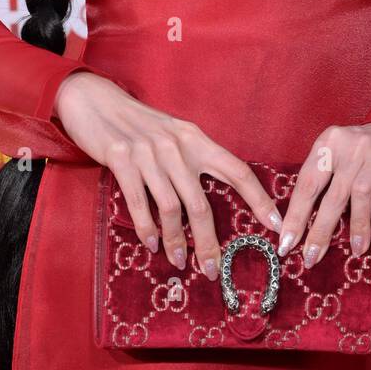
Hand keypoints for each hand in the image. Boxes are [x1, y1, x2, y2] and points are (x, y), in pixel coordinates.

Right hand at [53, 71, 283, 280]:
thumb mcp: (172, 134)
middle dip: (209, 241)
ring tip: (179, 261)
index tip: (275, 226)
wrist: (95, 100)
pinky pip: (139, 202)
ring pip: (171, 208)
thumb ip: (192, 159)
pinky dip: (148, 228)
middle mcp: (176, 145)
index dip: (258, 199)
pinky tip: (152, 244)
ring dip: (176, 241)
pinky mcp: (121, 159)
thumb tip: (212, 199)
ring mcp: (148, 153)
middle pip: (201, 203)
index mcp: (195, 138)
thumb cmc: (138, 123)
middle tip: (212, 269)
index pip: (237, 170)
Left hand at [275, 121, 370, 266]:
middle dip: (320, 231)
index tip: (286, 243)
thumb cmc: (362, 149)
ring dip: (356, 229)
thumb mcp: (337, 152)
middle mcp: (350, 146)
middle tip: (311, 258)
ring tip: (355, 251)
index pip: (307, 183)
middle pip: (331, 195)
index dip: (296, 216)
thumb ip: (321, 177)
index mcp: (328, 143)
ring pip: (359, 197)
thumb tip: (300, 223)